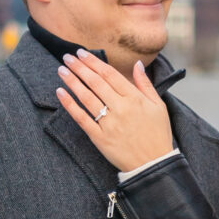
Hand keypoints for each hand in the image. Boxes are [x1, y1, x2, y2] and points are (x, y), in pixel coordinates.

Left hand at [55, 52, 174, 174]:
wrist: (154, 164)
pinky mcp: (99, 138)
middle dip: (80, 67)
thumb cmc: (157, 134)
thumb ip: (145, 84)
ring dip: (72, 81)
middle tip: (67, 56)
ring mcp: (109, 124)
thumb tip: (137, 64)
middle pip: (95, 82)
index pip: (109, 74)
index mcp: (135, 99)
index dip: (94, 62)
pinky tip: (60, 93)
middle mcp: (120, 108)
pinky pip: (81, 118)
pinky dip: (70, 105)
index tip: (82, 53)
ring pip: (86, 97)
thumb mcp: (158, 106)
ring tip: (62, 70)